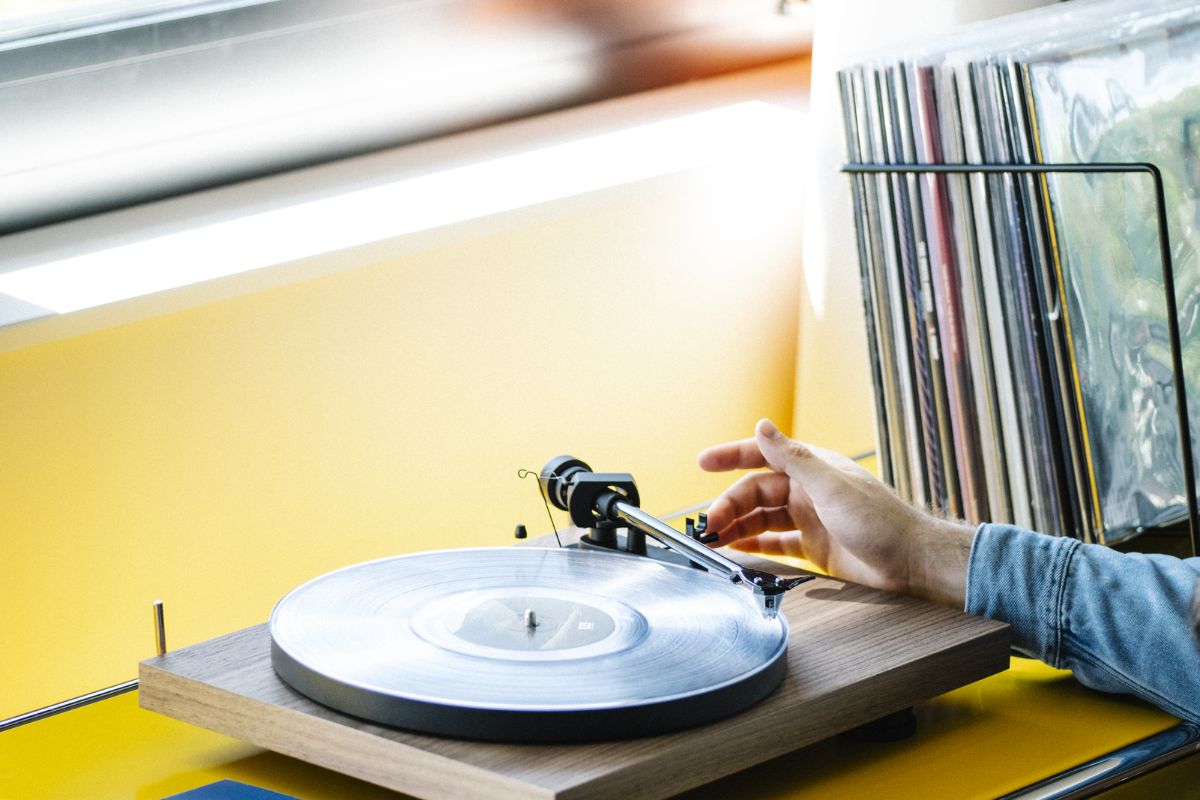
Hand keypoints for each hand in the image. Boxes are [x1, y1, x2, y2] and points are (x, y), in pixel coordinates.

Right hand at [698, 418, 974, 607]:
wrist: (912, 562)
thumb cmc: (881, 521)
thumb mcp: (832, 485)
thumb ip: (794, 457)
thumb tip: (763, 426)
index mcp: (811, 469)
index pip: (762, 456)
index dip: (731, 456)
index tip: (703, 462)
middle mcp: (807, 491)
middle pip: (755, 493)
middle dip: (728, 505)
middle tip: (708, 525)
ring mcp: (809, 518)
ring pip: (761, 518)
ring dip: (735, 526)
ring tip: (713, 539)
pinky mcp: (813, 546)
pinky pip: (774, 542)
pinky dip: (753, 545)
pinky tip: (736, 550)